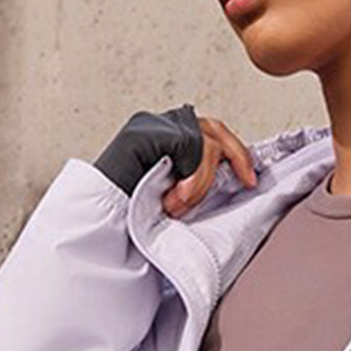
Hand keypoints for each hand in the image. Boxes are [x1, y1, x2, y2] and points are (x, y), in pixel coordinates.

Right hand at [92, 105, 257, 215]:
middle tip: (247, 182)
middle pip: (214, 128)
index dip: (235, 154)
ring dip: (202, 181)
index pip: (210, 133)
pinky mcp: (149, 133)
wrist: (99, 224)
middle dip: (236, 156)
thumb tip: (231, 186)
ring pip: (206, 141)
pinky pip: (192, 150)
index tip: (250, 180)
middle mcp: (160, 126)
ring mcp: (153, 126)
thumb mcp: (176, 198)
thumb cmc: (134, 218)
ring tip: (181, 206)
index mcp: (166, 140)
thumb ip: (196, 184)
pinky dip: (193, 180)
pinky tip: (174, 200)